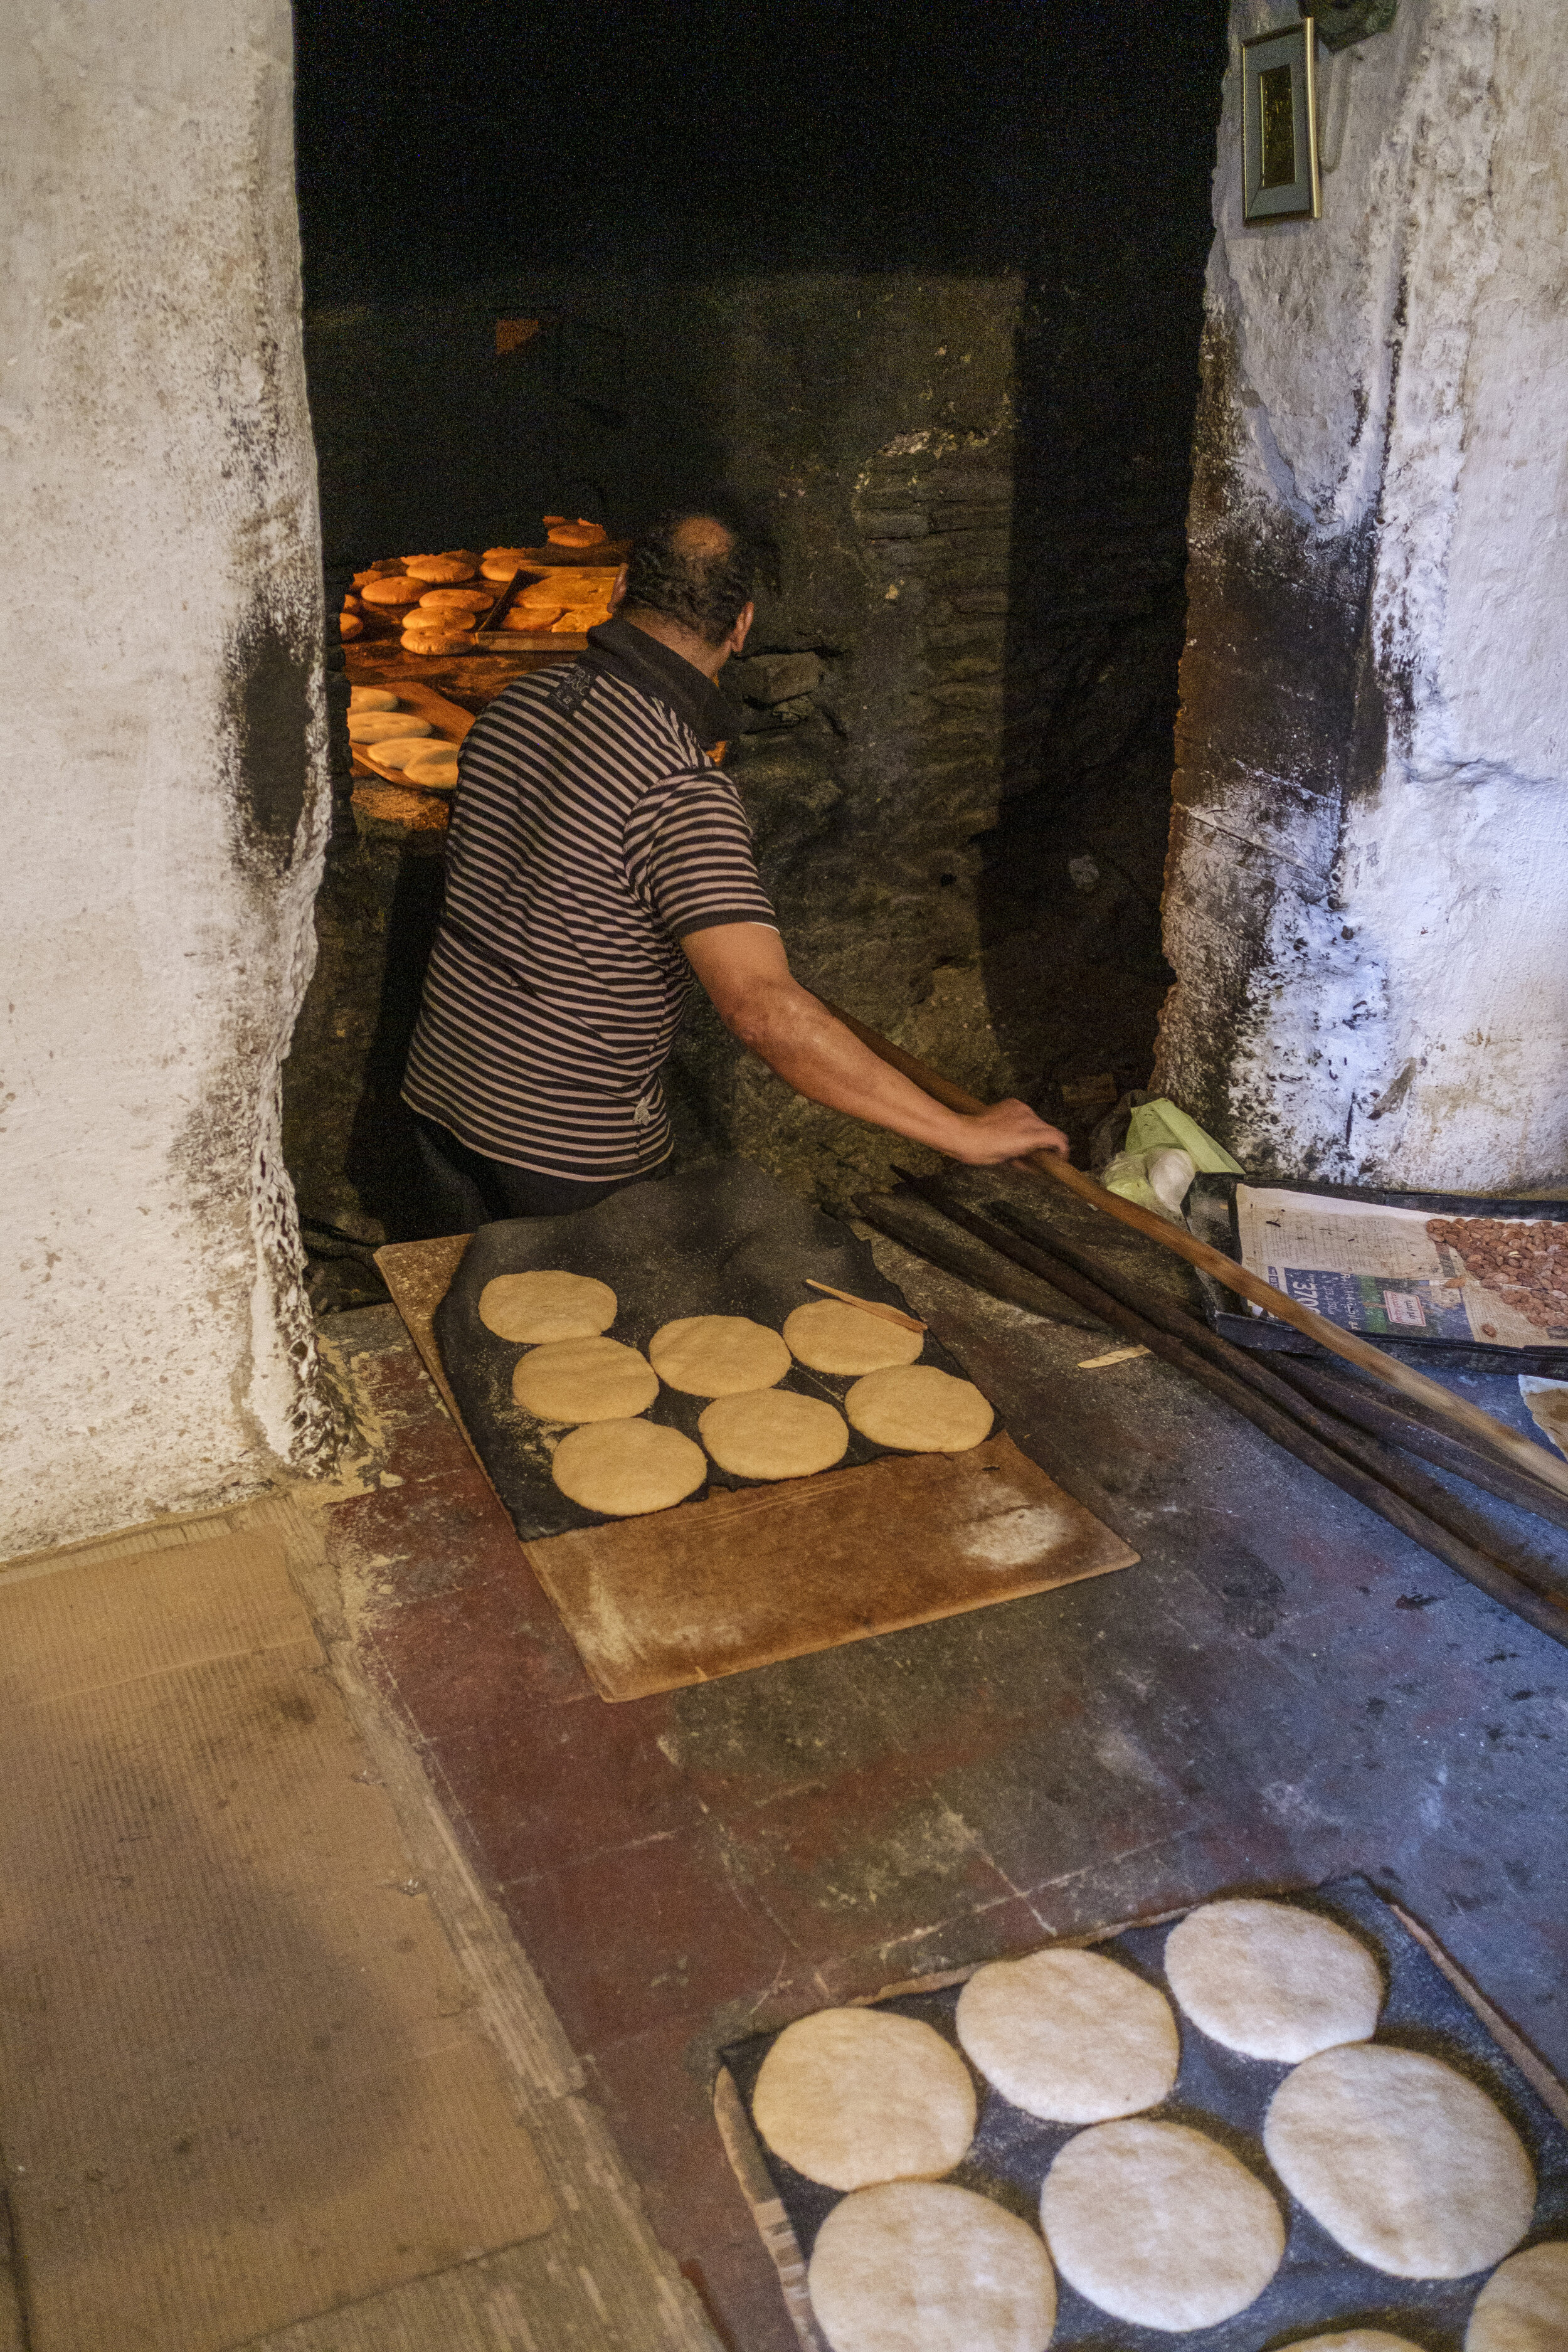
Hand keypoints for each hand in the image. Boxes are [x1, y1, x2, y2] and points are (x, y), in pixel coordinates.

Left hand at [948, 1099, 1069, 1165]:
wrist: (963, 1134)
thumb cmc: (983, 1151)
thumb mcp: (1009, 1161)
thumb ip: (1028, 1160)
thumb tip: (1036, 1164)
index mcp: (1029, 1135)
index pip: (1059, 1138)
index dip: (1062, 1150)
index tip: (1059, 1157)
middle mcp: (1028, 1119)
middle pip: (1050, 1129)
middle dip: (1047, 1141)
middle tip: (1039, 1153)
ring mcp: (1020, 1109)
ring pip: (1038, 1121)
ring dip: (1035, 1131)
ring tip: (1021, 1142)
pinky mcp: (1012, 1103)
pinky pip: (1025, 1112)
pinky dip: (1024, 1121)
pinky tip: (1012, 1129)